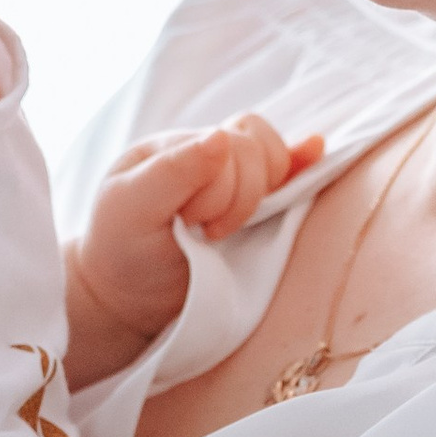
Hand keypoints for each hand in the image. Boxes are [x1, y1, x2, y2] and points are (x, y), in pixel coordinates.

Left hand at [67, 116, 323, 385]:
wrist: (127, 300)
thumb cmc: (120, 252)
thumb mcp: (131, 208)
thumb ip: (174, 170)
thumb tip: (222, 136)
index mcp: (175, 146)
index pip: (229, 144)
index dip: (221, 189)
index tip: (187, 223)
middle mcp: (204, 155)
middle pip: (256, 149)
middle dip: (239, 198)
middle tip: (205, 233)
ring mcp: (229, 179)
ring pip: (274, 159)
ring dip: (259, 196)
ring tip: (224, 230)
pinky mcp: (247, 207)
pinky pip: (282, 171)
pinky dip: (300, 161)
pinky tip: (315, 150)